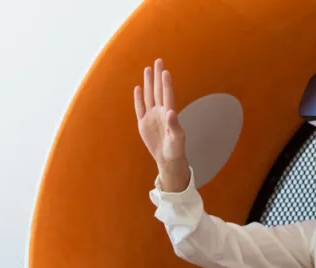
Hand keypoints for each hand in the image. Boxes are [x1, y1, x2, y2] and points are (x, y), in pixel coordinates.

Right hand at [134, 58, 189, 190]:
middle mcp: (160, 112)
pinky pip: (140, 108)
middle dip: (158, 76)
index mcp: (169, 115)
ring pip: (149, 96)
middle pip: (158, 91)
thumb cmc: (176, 149)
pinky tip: (138, 88)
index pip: (167, 96)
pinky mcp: (143, 123)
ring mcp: (151, 116)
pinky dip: (138, 98)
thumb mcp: (177, 139)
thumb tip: (170, 112)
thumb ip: (174, 125)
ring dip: (149, 83)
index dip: (166, 84)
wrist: (168, 158)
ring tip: (148, 69)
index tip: (165, 71)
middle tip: (158, 61)